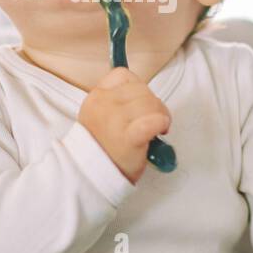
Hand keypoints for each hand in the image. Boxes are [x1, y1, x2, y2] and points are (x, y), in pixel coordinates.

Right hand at [77, 66, 171, 184]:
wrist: (90, 176)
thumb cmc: (102, 148)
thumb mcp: (99, 116)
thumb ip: (116, 102)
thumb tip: (143, 94)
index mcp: (97, 97)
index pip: (124, 76)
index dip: (138, 88)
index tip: (140, 104)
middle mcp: (104, 104)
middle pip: (142, 89)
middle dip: (153, 103)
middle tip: (154, 120)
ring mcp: (115, 120)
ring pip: (151, 102)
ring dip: (161, 114)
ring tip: (158, 128)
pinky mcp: (129, 137)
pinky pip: (154, 120)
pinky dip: (162, 123)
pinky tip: (160, 132)